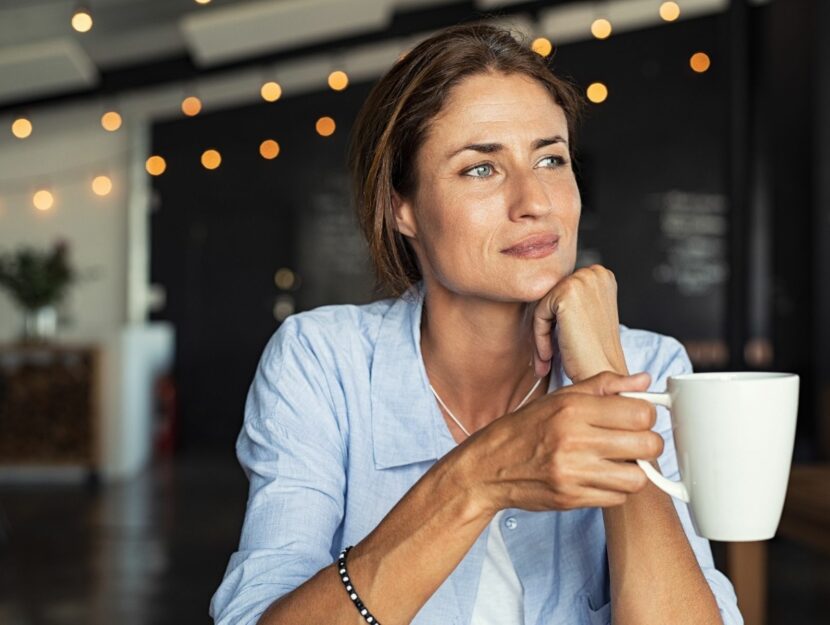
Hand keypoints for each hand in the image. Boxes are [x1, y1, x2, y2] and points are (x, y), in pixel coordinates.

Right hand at [466, 371, 662, 511]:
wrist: (488, 466)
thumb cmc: (525, 428)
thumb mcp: (560, 398)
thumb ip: (604, 386)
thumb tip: (643, 381)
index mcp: (572, 409)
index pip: (640, 413)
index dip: (646, 415)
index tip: (636, 418)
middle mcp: (573, 440)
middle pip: (647, 444)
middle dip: (647, 442)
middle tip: (633, 441)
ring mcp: (573, 472)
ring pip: (637, 477)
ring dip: (633, 470)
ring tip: (617, 461)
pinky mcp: (571, 498)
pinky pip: (617, 498)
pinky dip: (615, 489)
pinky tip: (599, 476)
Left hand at [531, 264, 626, 382]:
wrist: (603, 374)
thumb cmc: (594, 352)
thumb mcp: (586, 316)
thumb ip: (571, 299)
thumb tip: (540, 289)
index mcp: (601, 275)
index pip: (561, 291)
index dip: (556, 321)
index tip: (557, 344)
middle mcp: (594, 272)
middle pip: (551, 297)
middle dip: (547, 327)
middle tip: (547, 356)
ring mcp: (582, 280)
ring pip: (543, 305)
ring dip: (541, 334)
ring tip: (547, 358)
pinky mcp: (567, 293)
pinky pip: (539, 314)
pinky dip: (539, 337)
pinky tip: (548, 356)